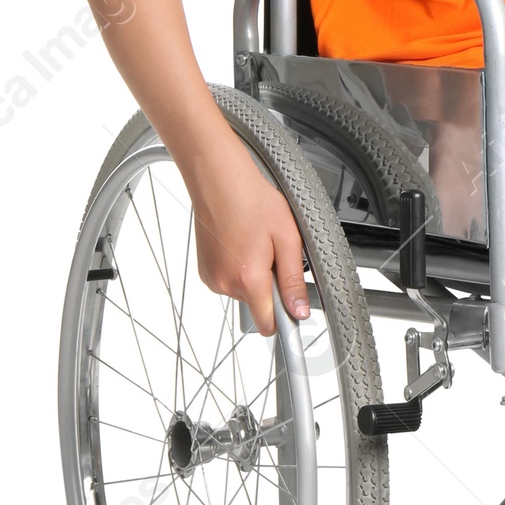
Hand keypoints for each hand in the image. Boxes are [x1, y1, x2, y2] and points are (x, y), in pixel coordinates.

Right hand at [186, 132, 311, 336]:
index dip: (284, 318)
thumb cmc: (252, 201)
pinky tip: (241, 243)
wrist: (219, 179)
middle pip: (258, 305)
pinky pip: (229, 280)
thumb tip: (300, 311)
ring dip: (254, 275)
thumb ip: (293, 280)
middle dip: (270, 286)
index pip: (267, 325)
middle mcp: (225, 284)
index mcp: (248, 280)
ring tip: (255, 243)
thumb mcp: (287, 239)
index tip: (293, 307)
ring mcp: (211, 277)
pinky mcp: (204, 270)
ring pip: (244, 292)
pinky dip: (238, 268)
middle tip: (273, 253)